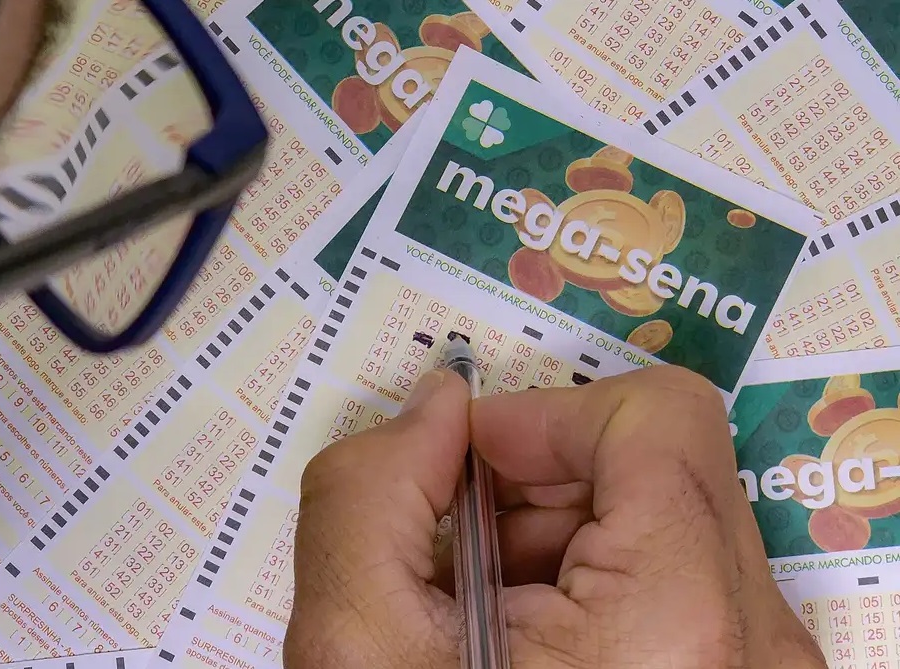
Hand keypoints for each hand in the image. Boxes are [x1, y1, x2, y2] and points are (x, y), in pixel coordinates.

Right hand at [284, 366, 826, 667]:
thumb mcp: (357, 653)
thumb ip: (371, 493)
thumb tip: (436, 406)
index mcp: (679, 625)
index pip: (657, 417)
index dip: (543, 418)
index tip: (464, 468)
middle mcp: (756, 646)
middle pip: (657, 467)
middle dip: (534, 488)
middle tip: (454, 557)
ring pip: (662, 516)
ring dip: (553, 538)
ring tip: (481, 617)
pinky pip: (674, 575)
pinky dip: (586, 582)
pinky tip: (522, 644)